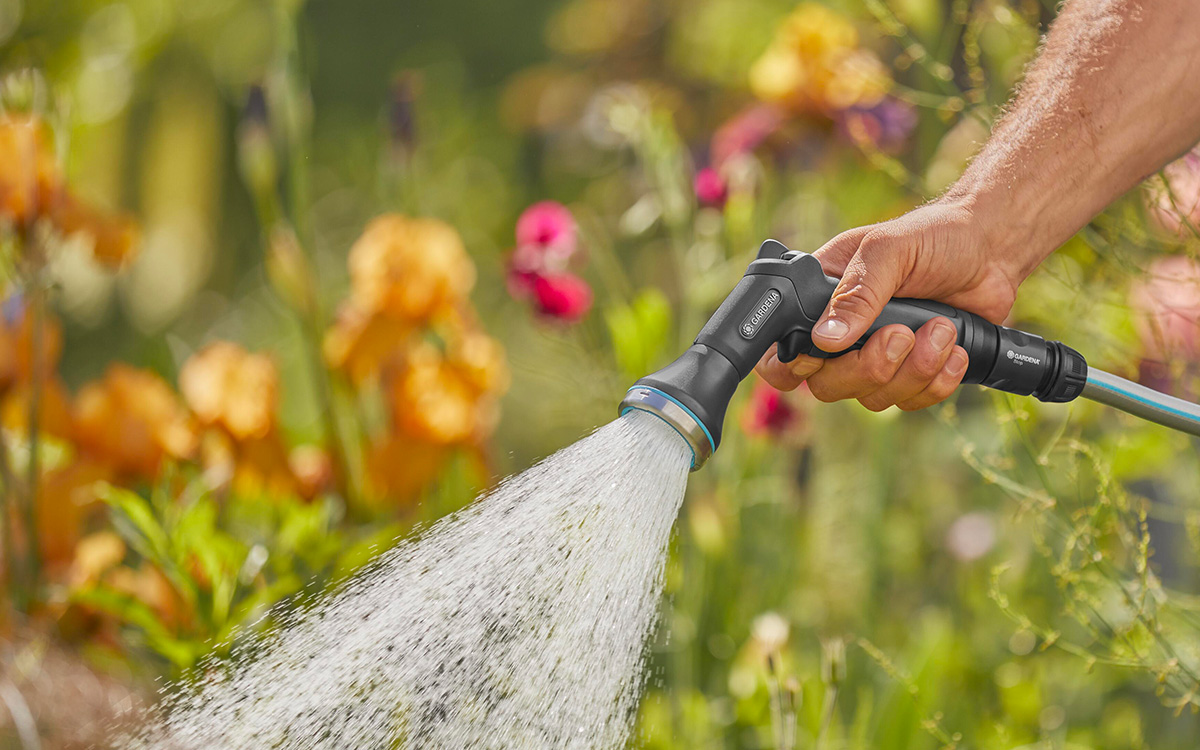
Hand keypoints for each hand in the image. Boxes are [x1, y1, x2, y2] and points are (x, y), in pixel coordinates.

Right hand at [755, 199, 1029, 410]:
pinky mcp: (913, 374)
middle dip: (870, 367)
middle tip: (902, 333)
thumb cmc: (932, 237)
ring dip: (914, 370)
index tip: (826, 353)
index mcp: (817, 301)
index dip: (791, 366)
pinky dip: (938, 380)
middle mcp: (840, 337)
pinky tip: (953, 347)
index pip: (778, 352)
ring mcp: (876, 358)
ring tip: (941, 329)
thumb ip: (857, 294)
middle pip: (826, 386)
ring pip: (873, 399)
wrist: (989, 250)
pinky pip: (912, 402)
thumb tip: (825, 339)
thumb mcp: (887, 251)